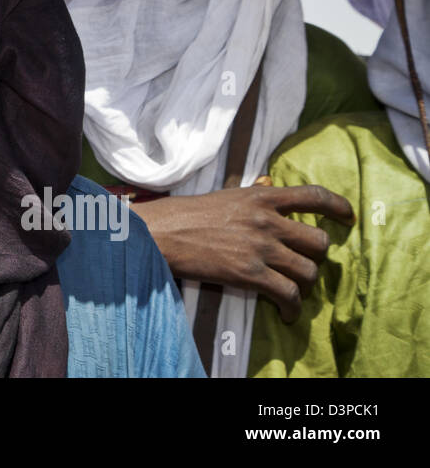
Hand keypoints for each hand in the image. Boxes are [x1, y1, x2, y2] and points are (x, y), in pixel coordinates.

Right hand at [132, 184, 353, 322]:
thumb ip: (253, 200)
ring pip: (309, 271)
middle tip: (303, 265)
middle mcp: (267, 220)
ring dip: (305, 285)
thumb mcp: (225, 197)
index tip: (348, 217)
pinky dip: (292, 308)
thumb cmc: (185, 215)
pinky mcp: (250, 273)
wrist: (160, 232)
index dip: (337, 206)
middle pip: (318, 241)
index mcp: (260, 196)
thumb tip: (270, 198)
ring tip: (293, 292)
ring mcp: (260, 247)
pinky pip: (289, 294)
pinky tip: (285, 313)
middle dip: (315, 257)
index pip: (313, 195)